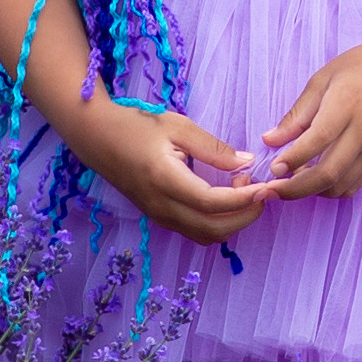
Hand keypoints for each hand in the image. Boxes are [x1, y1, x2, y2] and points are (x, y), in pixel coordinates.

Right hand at [81, 102, 274, 244]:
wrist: (96, 137)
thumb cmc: (137, 126)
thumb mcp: (178, 126)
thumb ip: (213, 148)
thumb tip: (246, 163)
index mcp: (165, 180)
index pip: (212, 203)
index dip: (244, 199)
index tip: (265, 185)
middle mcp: (161, 206)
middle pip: (213, 229)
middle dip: (245, 216)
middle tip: (260, 190)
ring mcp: (158, 216)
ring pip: (205, 236)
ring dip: (232, 221)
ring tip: (242, 189)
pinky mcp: (158, 217)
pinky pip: (194, 231)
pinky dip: (217, 221)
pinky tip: (224, 196)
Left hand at [263, 35, 361, 200]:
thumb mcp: (324, 77)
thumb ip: (298, 112)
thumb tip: (269, 140)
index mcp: (345, 105)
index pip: (317, 141)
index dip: (292, 159)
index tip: (272, 167)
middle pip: (328, 173)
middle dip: (295, 189)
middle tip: (271, 190)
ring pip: (340, 185)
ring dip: (312, 192)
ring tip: (291, 184)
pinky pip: (354, 184)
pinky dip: (332, 190)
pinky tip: (316, 181)